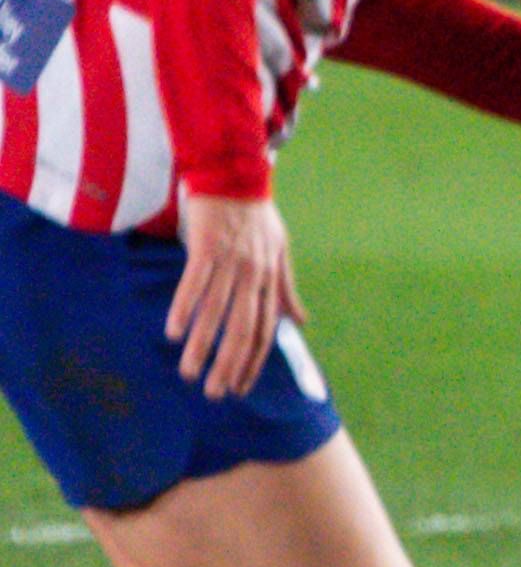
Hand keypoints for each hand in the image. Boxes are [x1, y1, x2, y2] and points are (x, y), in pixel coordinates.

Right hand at [164, 192, 299, 401]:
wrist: (235, 173)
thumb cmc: (256, 216)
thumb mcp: (280, 251)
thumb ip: (286, 289)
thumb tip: (301, 321)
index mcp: (271, 278)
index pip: (265, 330)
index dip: (252, 361)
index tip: (240, 387)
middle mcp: (255, 274)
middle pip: (243, 328)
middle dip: (229, 365)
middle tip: (215, 393)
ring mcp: (231, 261)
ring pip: (217, 312)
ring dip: (203, 346)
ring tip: (189, 373)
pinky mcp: (207, 246)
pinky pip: (196, 284)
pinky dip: (185, 309)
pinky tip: (174, 333)